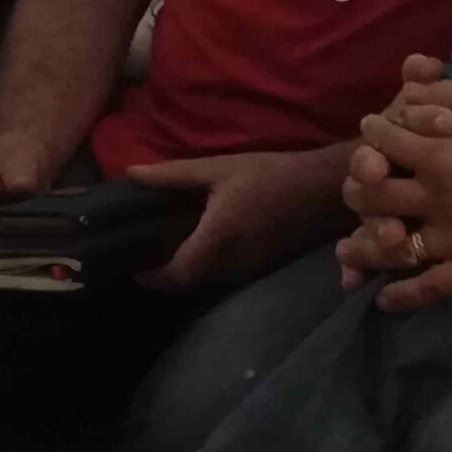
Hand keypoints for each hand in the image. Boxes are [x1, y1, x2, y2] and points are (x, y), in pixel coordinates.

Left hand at [127, 146, 351, 291]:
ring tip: (165, 246)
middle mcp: (230, 264)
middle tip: (144, 251)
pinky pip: (220, 277)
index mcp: (217, 239)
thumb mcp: (218, 168)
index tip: (131, 260)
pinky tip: (197, 244)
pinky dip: (202, 268)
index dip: (148, 275)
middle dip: (161, 275)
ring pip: (203, 283)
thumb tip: (130, 173)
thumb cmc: (269, 174)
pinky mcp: (258, 269)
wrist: (321, 190)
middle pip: (185, 284)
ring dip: (182, 272)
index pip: (174, 274)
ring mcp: (246, 271)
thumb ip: (173, 174)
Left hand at [333, 71, 451, 313]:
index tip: (371, 133)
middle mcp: (439, 200)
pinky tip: (385, 299)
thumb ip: (444, 93)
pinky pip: (433, 288)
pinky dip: (405, 296)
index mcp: (440, 156)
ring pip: (394, 248)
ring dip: (364, 248)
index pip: (384, 145)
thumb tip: (403, 92)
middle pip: (374, 199)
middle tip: (353, 190)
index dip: (372, 135)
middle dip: (357, 190)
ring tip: (346, 251)